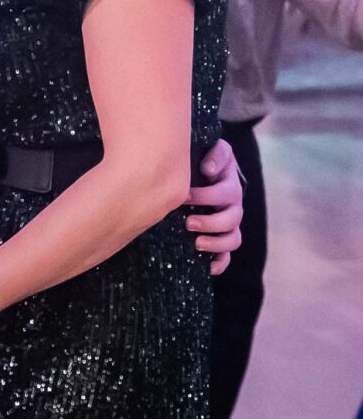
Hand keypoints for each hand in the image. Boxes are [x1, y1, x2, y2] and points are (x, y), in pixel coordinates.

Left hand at [186, 138, 242, 275]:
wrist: (201, 170)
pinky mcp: (221, 238)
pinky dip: (220, 263)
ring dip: (216, 244)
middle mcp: (233, 206)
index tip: (184, 195)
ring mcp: (228, 224)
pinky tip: (208, 268)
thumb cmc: (203, 159)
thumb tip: (208, 170)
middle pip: (231, 219)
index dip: (207, 196)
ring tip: (196, 242)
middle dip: (210, 222)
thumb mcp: (213, 149)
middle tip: (187, 222)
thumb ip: (215, 154)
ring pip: (233, 239)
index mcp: (230, 186)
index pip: (227, 193)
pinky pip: (227, 257)